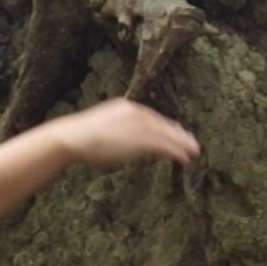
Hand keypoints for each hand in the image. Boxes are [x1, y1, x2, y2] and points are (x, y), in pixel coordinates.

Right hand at [51, 99, 199, 167]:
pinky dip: (175, 151)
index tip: (177, 132)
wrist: (72, 137)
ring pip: (165, 134)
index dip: (165, 126)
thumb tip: (121, 139)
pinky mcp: (139, 139)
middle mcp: (134, 112)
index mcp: (124, 107)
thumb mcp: (102, 128)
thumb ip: (116, 130)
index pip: (150, 117)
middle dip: (178, 133)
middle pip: (161, 123)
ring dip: (181, 143)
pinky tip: (183, 158)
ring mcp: (137, 125)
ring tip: (194, 151)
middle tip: (192, 142)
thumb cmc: (81, 137)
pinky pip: (162, 145)